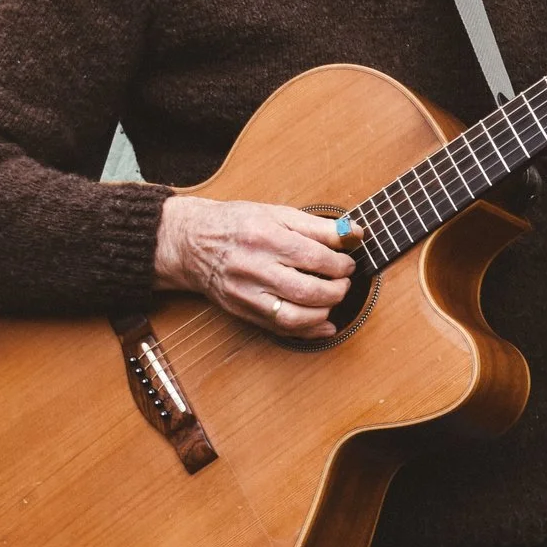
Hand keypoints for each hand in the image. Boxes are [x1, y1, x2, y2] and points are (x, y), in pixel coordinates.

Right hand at [154, 196, 360, 340]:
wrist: (192, 243)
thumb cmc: (238, 224)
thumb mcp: (277, 214)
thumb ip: (318, 226)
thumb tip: (354, 233)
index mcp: (264, 236)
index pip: (313, 257)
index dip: (340, 264)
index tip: (348, 263)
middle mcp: (254, 267)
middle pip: (306, 290)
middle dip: (336, 290)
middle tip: (344, 282)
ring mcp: (246, 294)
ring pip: (294, 317)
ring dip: (324, 313)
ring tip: (332, 299)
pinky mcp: (242, 312)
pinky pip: (280, 329)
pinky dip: (307, 332)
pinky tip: (324, 324)